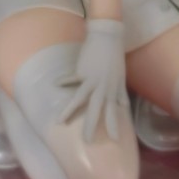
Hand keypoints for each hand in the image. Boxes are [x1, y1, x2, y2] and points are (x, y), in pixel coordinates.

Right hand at [61, 19, 128, 142]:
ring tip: (59, 122)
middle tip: (88, 141)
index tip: (115, 140)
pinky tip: (55, 85)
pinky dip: (64, 81)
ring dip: (70, 111)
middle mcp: (104, 87)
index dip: (114, 125)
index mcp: (113, 89)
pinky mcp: (82, 71)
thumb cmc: (114, 58)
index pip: (113, 111)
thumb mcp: (120, 78)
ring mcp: (92, 80)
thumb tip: (123, 107)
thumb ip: (120, 94)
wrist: (108, 37)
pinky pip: (71, 79)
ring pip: (80, 99)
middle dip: (92, 126)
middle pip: (97, 110)